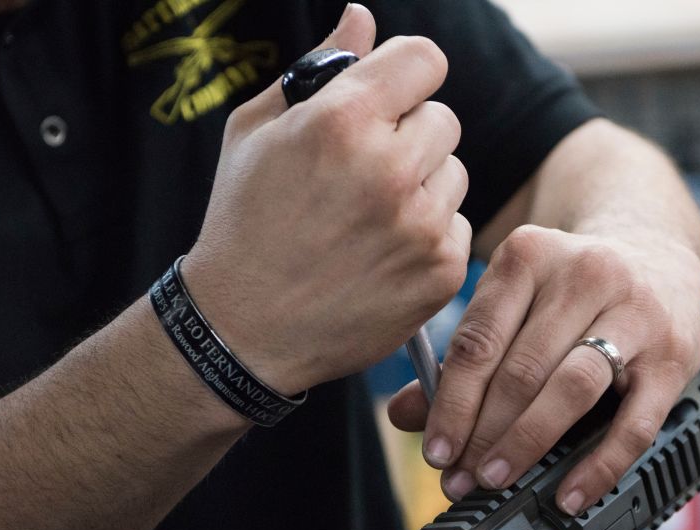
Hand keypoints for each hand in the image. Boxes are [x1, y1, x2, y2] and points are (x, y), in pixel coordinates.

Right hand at [182, 5, 470, 394]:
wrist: (242, 328)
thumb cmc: (242, 221)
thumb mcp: (256, 132)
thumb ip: (317, 67)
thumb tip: (362, 16)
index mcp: (342, 121)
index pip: (425, 59)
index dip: (406, 74)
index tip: (391, 96)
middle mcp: (389, 169)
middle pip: (443, 118)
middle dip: (409, 135)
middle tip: (364, 170)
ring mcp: (420, 225)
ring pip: (454, 173)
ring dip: (422, 186)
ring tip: (368, 217)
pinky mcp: (439, 271)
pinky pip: (457, 225)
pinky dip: (427, 235)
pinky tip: (382, 254)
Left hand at [388, 225, 699, 515]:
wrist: (658, 260)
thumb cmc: (571, 293)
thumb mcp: (515, 304)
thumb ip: (464, 358)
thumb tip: (404, 414)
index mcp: (531, 255)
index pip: (479, 340)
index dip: (451, 403)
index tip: (437, 450)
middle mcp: (585, 274)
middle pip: (521, 369)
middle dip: (483, 433)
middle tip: (461, 476)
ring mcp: (635, 313)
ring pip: (571, 388)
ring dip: (527, 443)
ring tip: (497, 478)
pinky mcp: (674, 355)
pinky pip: (633, 424)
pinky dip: (597, 466)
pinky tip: (568, 493)